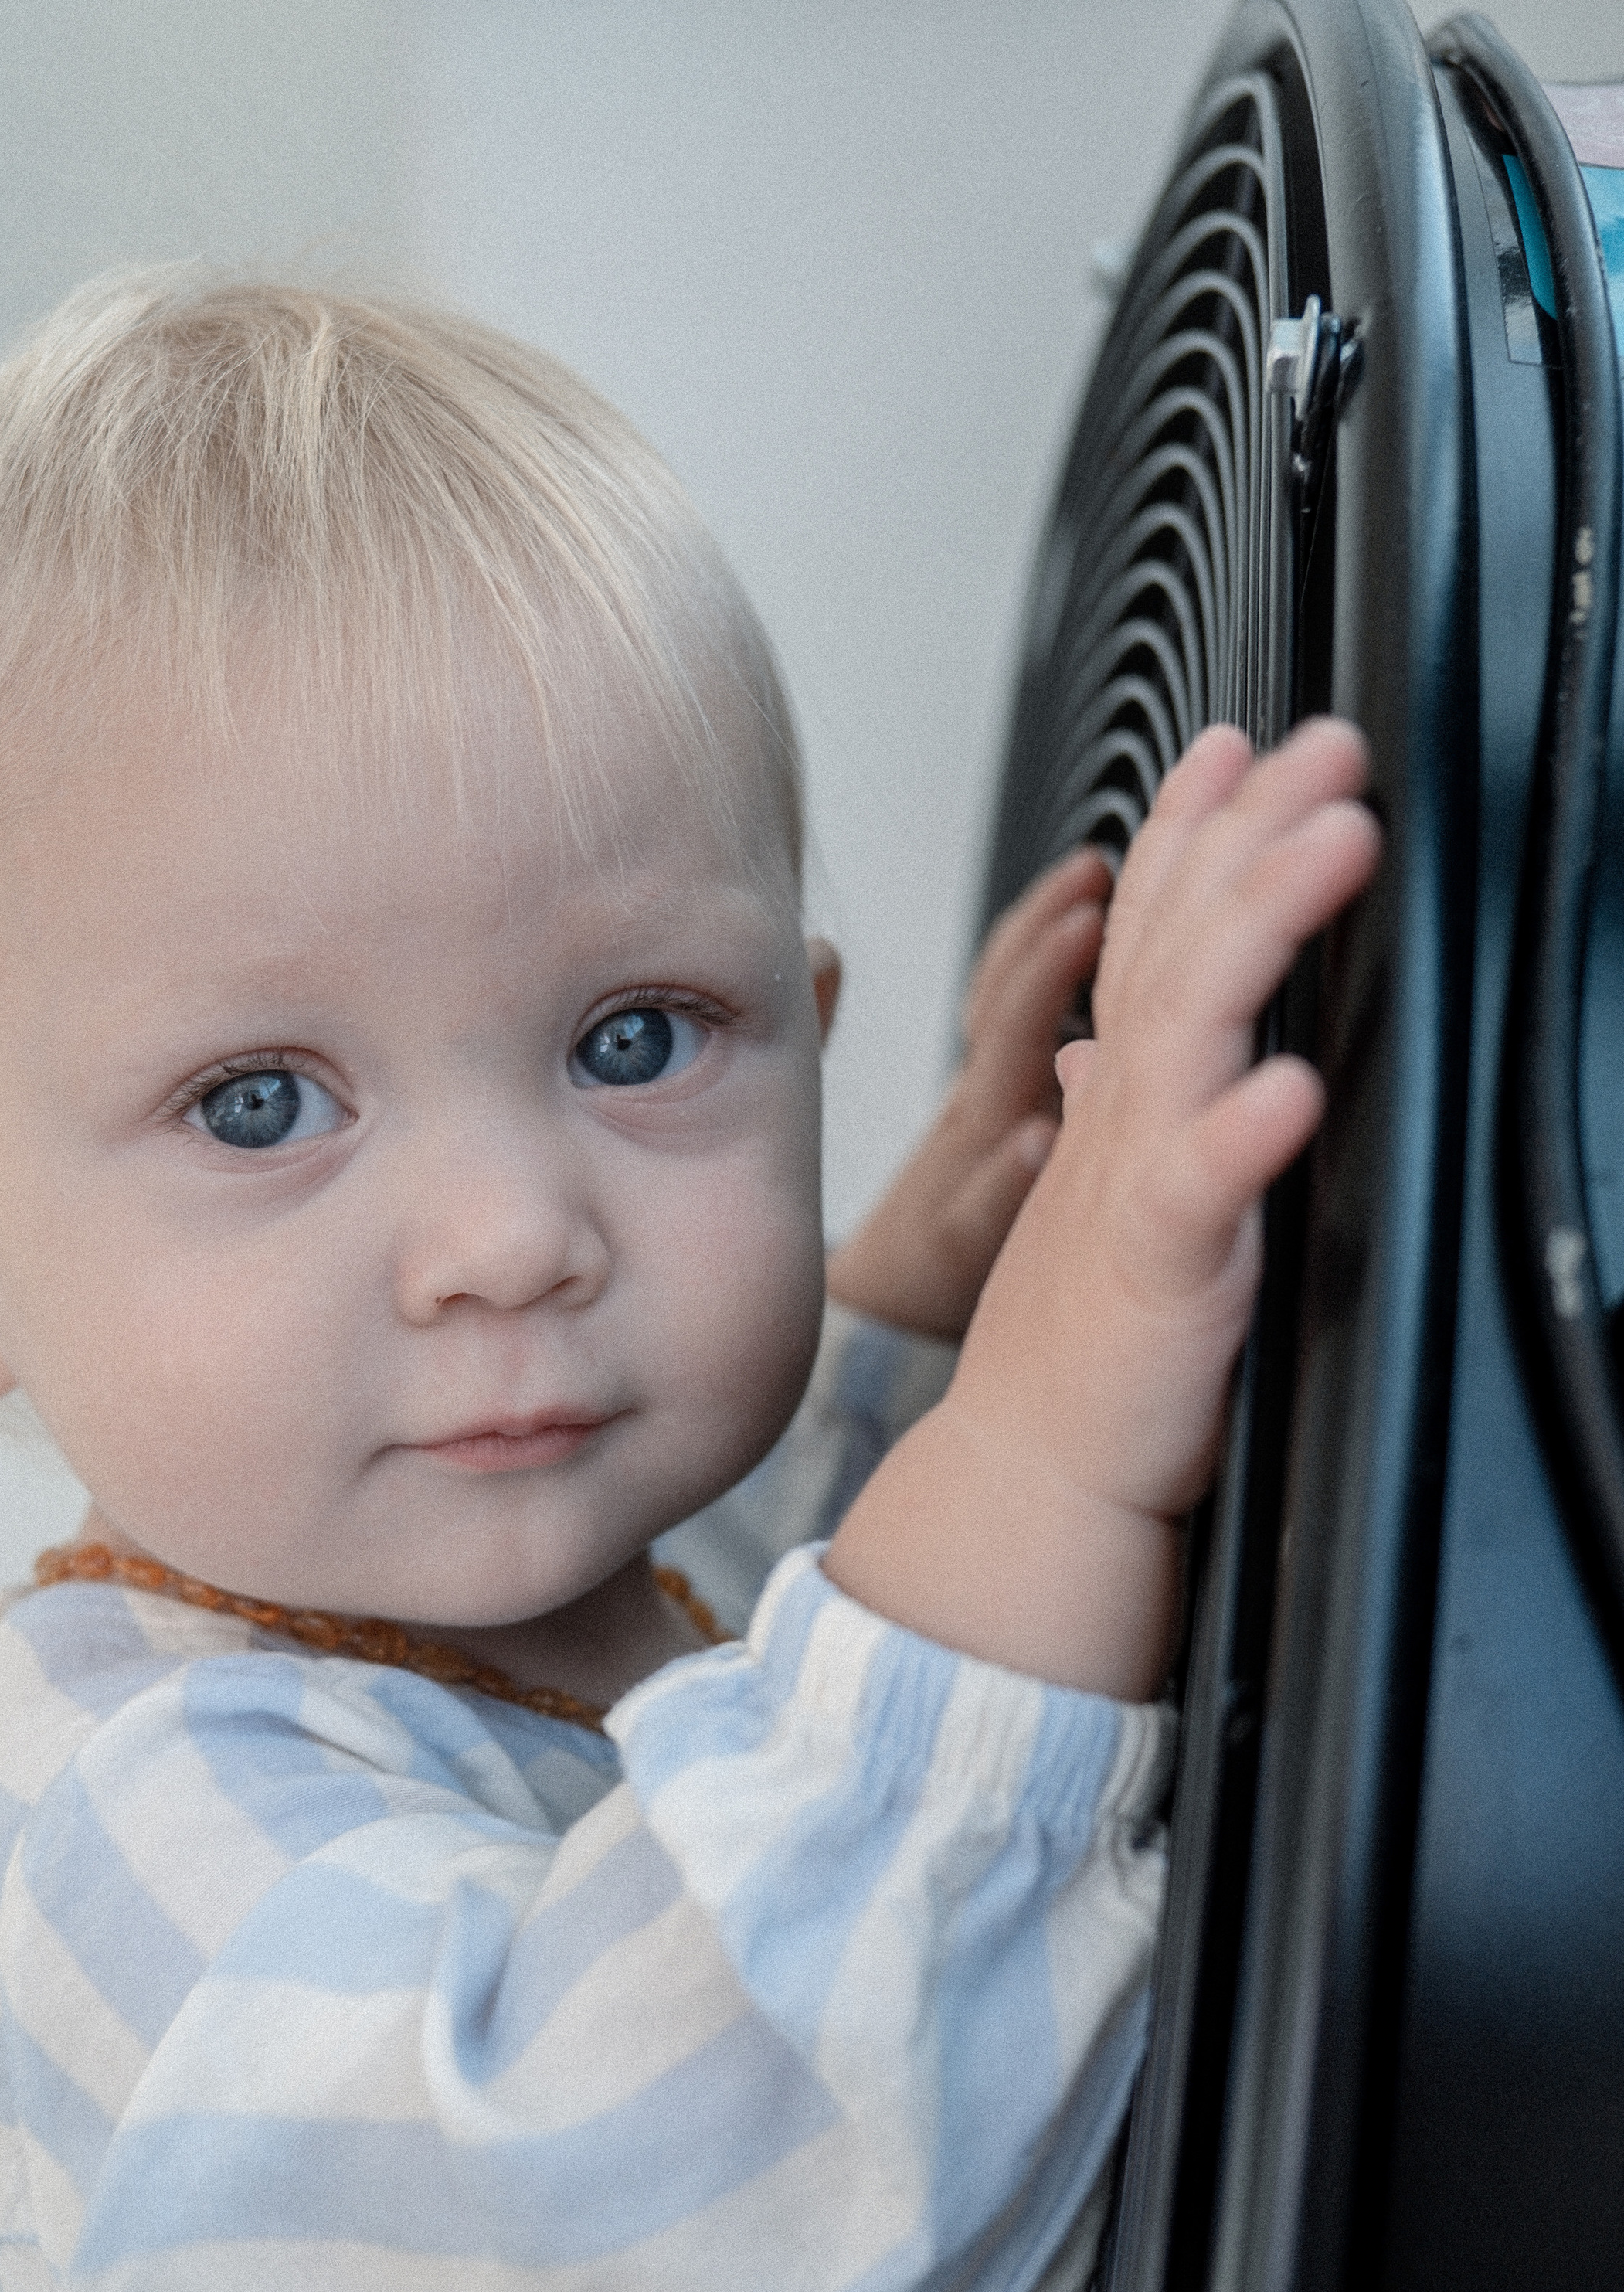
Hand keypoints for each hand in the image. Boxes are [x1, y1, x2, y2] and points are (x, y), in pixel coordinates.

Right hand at [825, 720, 1381, 1697]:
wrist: (1029, 1474)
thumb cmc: (1081, 1349)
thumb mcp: (1103, 1198)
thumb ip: (1116, 1108)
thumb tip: (1099, 1047)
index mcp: (1119, 1101)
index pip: (1151, 936)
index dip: (1190, 832)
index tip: (1235, 744)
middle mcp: (1122, 1120)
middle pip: (1179, 942)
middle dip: (1248, 830)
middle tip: (1325, 743)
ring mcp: (1134, 1184)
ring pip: (1191, 1028)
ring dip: (1260, 926)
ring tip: (1336, 843)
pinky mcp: (1157, 1269)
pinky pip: (1198, 1189)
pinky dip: (1239, 1132)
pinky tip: (1292, 1082)